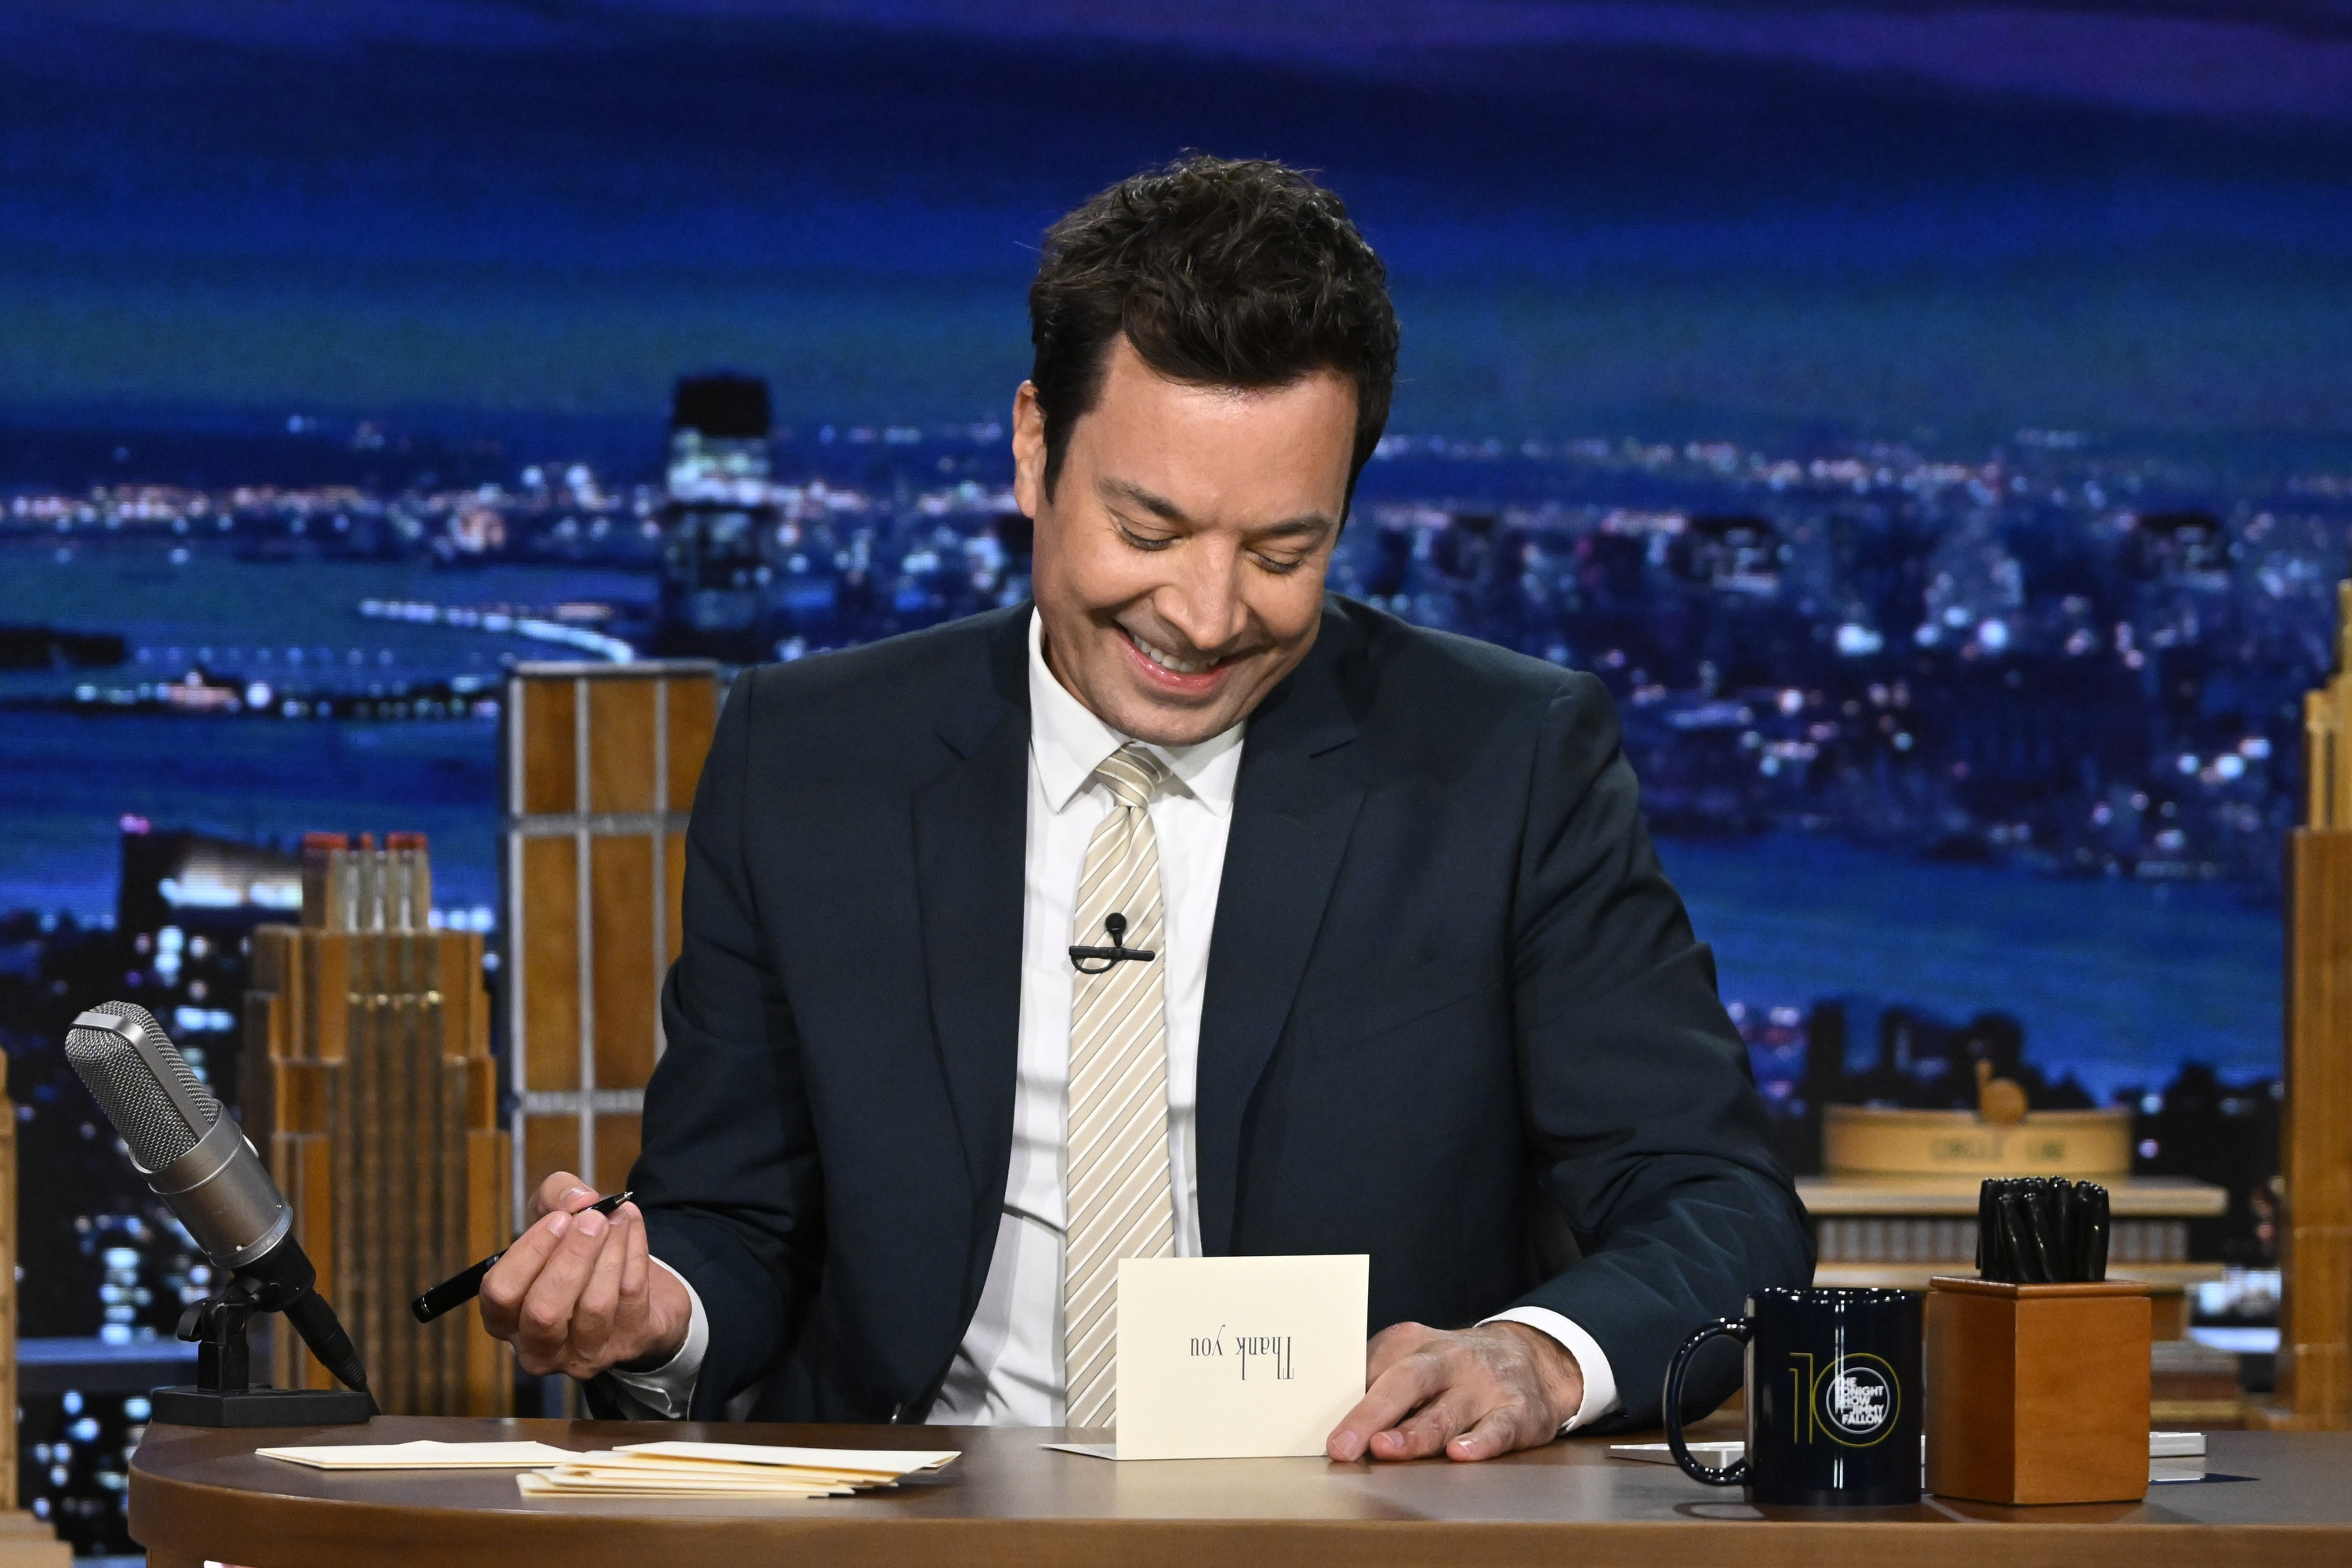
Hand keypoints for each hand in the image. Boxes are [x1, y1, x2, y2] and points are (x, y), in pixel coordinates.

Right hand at [479, 1170, 691, 1379]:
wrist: (632, 1287)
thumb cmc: (575, 1254)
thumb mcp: (555, 1216)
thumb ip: (558, 1195)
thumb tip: (580, 1198)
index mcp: (506, 1318)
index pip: (501, 1294)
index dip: (529, 1254)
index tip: (559, 1219)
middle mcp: (540, 1346)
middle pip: (544, 1310)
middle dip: (572, 1257)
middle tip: (593, 1219)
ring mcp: (585, 1353)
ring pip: (595, 1306)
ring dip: (609, 1251)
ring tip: (617, 1215)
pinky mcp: (629, 1344)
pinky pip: (632, 1296)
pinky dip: (635, 1252)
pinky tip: (631, 1224)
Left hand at [1325, 1321, 1583, 1462]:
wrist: (1534, 1356)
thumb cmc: (1455, 1368)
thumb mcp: (1417, 1357)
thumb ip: (1379, 1381)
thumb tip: (1332, 1422)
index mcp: (1415, 1343)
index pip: (1375, 1368)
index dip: (1347, 1402)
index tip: (1323, 1433)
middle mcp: (1450, 1359)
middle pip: (1407, 1382)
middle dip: (1371, 1414)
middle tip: (1343, 1446)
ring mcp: (1485, 1384)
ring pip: (1446, 1412)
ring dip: (1414, 1434)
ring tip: (1385, 1449)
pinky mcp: (1519, 1411)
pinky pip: (1498, 1428)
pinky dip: (1479, 1442)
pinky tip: (1458, 1453)